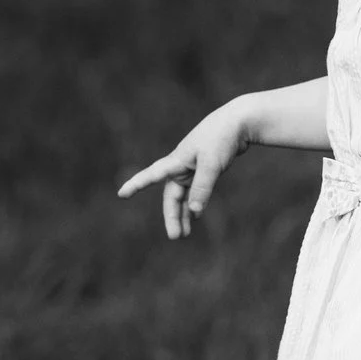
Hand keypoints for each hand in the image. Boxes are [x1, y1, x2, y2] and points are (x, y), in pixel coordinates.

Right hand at [117, 102, 252, 238]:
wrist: (238, 122)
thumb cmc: (221, 138)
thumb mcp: (211, 165)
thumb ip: (202, 188)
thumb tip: (195, 212)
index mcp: (177, 161)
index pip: (152, 175)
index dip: (137, 185)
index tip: (122, 194)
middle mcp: (180, 166)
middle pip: (171, 196)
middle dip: (172, 216)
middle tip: (175, 237)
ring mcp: (192, 169)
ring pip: (183, 196)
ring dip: (183, 214)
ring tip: (183, 234)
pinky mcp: (204, 170)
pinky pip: (195, 192)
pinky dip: (194, 204)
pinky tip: (195, 216)